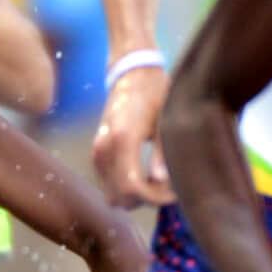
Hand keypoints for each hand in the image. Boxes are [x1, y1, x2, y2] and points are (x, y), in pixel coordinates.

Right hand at [90, 63, 172, 206]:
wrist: (132, 71)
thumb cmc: (155, 92)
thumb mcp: (166, 121)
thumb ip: (163, 154)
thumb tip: (163, 183)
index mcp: (123, 139)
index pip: (132, 189)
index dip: (154, 199)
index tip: (174, 193)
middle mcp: (104, 148)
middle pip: (120, 198)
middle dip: (146, 200)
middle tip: (168, 187)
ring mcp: (97, 151)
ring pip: (112, 194)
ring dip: (135, 195)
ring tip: (159, 180)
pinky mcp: (97, 152)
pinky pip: (108, 183)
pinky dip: (126, 187)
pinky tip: (145, 174)